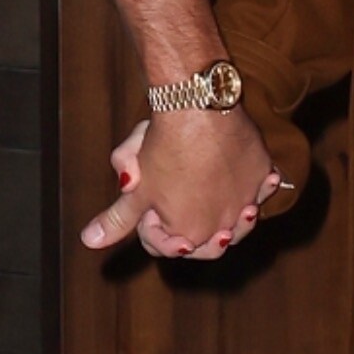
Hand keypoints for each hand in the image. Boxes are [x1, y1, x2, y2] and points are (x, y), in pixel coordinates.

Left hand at [80, 106, 280, 259]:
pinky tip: (259, 185)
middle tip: (188, 229)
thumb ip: (117, 220)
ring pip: (242, 220)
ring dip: (234, 221)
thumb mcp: (136, 187)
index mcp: (189, 235)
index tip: (147, 212)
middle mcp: (224, 224)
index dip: (153, 232)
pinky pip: (263, 187)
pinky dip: (260, 187)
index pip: (170, 246)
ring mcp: (247, 200)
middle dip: (195, 236)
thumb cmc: (162, 148)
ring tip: (229, 215)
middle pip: (210, 242)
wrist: (195, 107)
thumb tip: (89, 240)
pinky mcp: (262, 173)